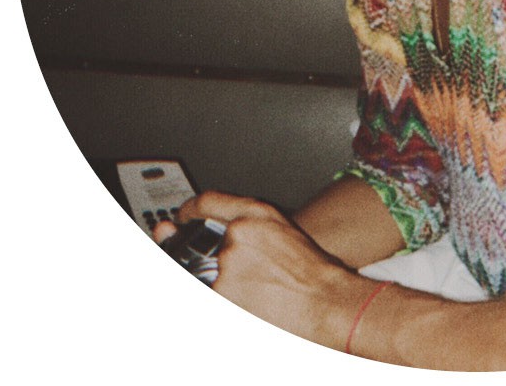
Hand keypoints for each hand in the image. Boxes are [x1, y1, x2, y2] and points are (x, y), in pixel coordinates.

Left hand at [157, 191, 361, 343]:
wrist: (325, 301)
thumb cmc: (312, 272)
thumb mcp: (282, 232)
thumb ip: (246, 226)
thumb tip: (217, 235)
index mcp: (254, 214)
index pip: (207, 202)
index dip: (190, 210)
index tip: (181, 218)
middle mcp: (236, 234)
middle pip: (200, 246)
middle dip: (207, 262)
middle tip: (237, 276)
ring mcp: (226, 264)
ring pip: (203, 276)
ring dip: (218, 285)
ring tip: (253, 293)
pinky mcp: (220, 291)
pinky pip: (210, 293)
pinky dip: (223, 299)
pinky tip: (248, 304)